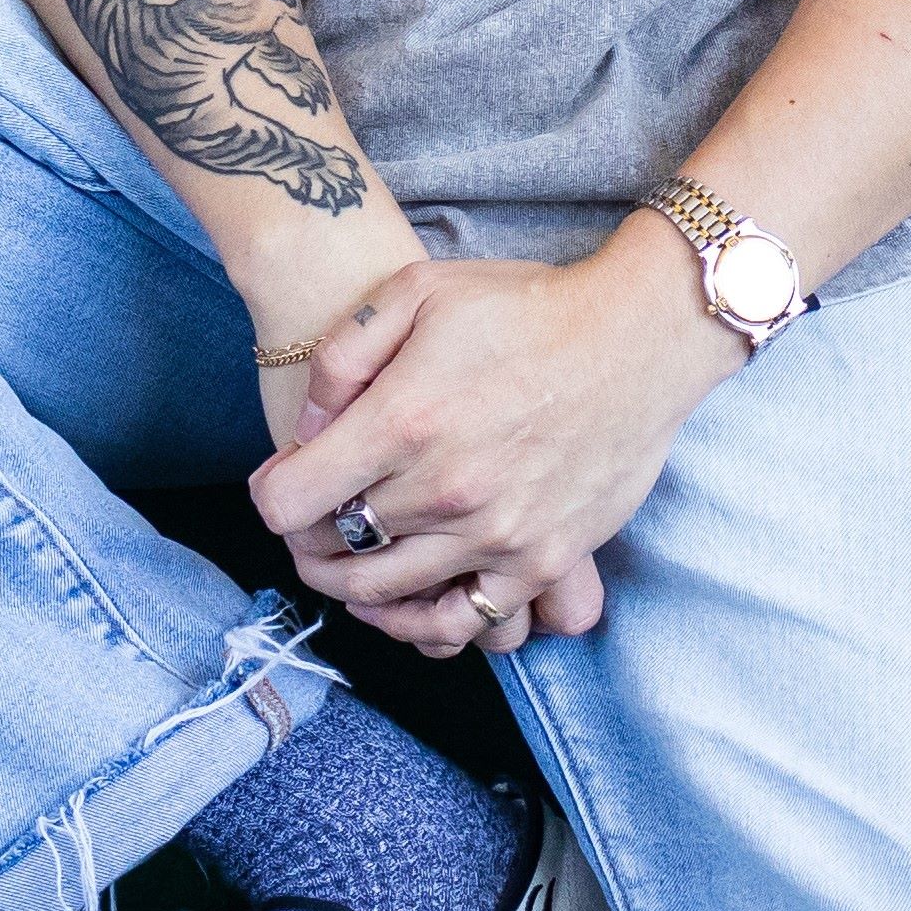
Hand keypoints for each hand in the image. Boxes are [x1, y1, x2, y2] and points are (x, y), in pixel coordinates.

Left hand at [251, 235, 741, 654]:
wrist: (639, 335)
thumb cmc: (527, 305)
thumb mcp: (419, 289)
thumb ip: (343, 355)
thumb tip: (308, 427)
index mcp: (403, 422)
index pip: (289, 502)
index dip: (272, 493)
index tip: (284, 481)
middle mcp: (443, 490)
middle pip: (333, 549)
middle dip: (308, 536)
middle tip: (313, 519)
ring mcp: (496, 533)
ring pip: (386, 591)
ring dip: (350, 582)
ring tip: (346, 559)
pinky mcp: (543, 560)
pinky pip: (467, 622)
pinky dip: (423, 621)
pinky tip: (405, 600)